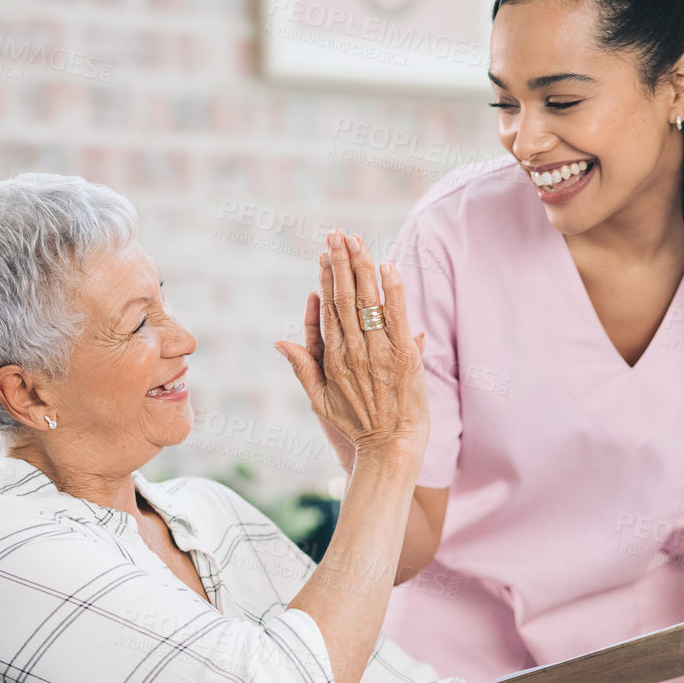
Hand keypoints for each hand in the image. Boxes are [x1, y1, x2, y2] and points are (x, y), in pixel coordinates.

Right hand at [275, 230, 427, 459]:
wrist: (389, 449)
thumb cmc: (356, 428)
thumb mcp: (320, 401)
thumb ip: (302, 368)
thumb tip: (280, 341)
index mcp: (332, 358)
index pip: (328, 308)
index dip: (327, 278)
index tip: (326, 253)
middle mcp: (353, 351)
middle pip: (344, 297)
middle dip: (341, 262)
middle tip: (338, 233)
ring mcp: (378, 352)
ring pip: (367, 301)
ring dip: (362, 267)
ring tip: (357, 239)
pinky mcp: (402, 356)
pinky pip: (395, 316)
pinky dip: (392, 290)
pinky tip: (387, 267)